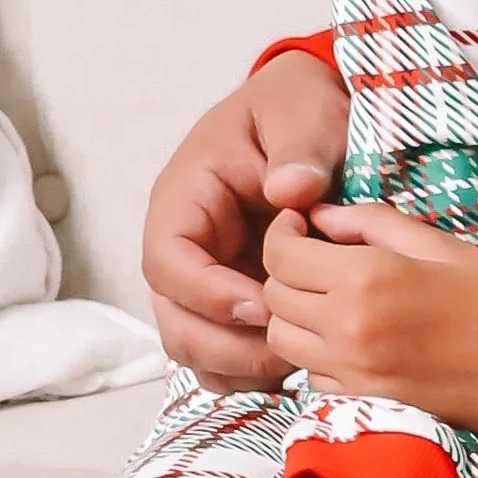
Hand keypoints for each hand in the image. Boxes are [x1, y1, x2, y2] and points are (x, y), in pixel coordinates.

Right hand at [142, 48, 352, 389]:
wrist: (311, 113)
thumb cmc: (299, 108)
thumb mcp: (303, 113)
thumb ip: (298, 149)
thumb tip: (290, 193)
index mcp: (185, 198)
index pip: (167, 261)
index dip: (206, 293)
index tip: (262, 304)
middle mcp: (185, 245)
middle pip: (173, 319)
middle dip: (224, 345)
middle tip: (287, 351)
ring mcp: (206, 277)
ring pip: (196, 346)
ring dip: (239, 366)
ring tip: (299, 358)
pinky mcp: (234, 299)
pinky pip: (226, 352)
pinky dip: (254, 370)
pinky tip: (303, 360)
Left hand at [260, 203, 477, 431]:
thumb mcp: (441, 245)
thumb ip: (373, 224)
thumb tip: (321, 215)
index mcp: (368, 278)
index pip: (281, 254)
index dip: (282, 233)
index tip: (299, 225)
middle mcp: (350, 328)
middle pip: (273, 298)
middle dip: (285, 273)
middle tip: (314, 259)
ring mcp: (355, 372)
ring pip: (281, 342)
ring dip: (294, 318)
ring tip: (329, 300)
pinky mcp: (367, 403)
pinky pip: (312, 375)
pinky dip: (317, 355)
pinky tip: (352, 339)